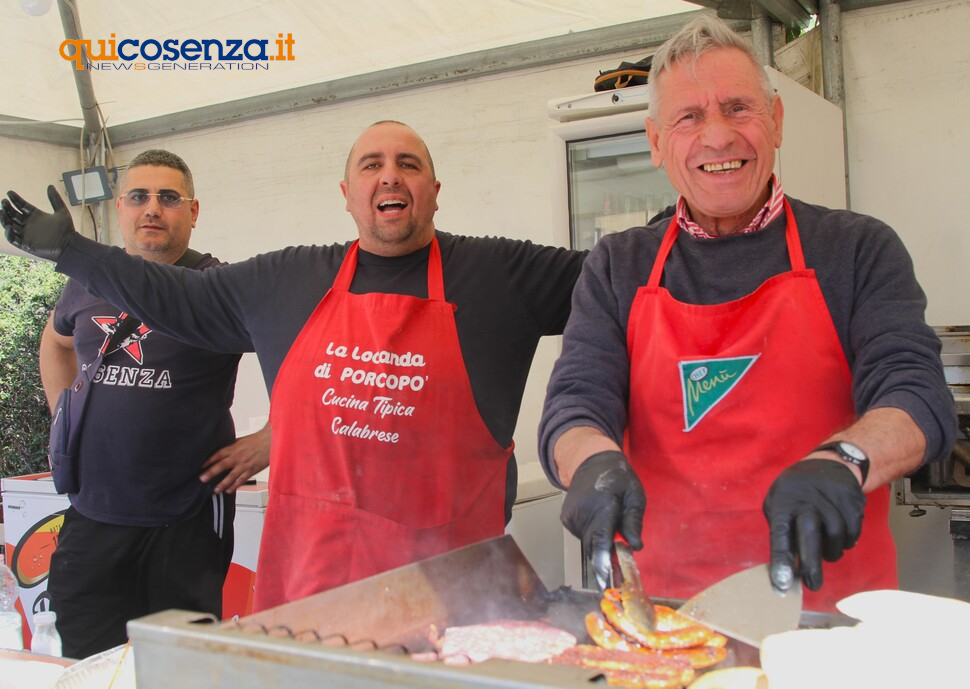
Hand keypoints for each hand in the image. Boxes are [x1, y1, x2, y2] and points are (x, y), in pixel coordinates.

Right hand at [1, 186, 75, 260]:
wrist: (69, 245)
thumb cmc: (67, 229)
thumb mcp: (62, 212)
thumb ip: (55, 199)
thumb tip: (50, 185)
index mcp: (35, 215)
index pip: (21, 205)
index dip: (15, 199)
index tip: (10, 192)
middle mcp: (28, 224)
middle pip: (13, 214)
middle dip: (7, 208)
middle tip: (4, 202)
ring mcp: (26, 234)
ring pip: (10, 225)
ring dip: (4, 219)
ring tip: (1, 212)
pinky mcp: (26, 244)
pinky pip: (13, 239)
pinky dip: (9, 234)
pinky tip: (9, 227)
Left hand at [200, 424, 270, 493]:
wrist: (271, 441)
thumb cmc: (258, 439)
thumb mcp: (242, 440)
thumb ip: (232, 446)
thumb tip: (224, 450)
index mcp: (234, 448)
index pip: (218, 454)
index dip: (208, 460)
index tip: (201, 466)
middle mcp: (238, 457)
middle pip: (221, 465)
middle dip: (211, 473)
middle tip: (202, 479)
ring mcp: (245, 465)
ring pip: (231, 476)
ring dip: (222, 484)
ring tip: (215, 490)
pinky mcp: (252, 470)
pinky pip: (242, 480)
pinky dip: (235, 486)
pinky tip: (229, 490)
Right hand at [560, 450, 645, 590]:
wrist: (591, 461)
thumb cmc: (618, 478)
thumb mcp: (635, 495)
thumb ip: (633, 521)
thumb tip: (635, 546)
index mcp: (602, 506)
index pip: (600, 539)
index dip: (603, 562)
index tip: (605, 581)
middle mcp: (581, 513)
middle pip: (593, 546)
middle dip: (607, 555)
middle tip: (621, 553)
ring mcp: (570, 516)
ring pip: (588, 543)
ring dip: (600, 542)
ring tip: (609, 522)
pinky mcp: (565, 519)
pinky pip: (581, 536)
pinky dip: (592, 535)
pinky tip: (597, 519)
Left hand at [763, 458, 865, 591]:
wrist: (830, 464)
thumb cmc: (797, 491)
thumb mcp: (779, 502)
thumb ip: (781, 530)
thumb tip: (785, 567)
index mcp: (783, 501)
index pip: (779, 532)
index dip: (781, 558)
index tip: (781, 582)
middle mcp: (807, 498)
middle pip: (810, 533)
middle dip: (811, 563)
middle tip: (813, 584)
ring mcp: (831, 497)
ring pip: (836, 535)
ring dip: (832, 552)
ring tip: (828, 553)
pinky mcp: (852, 500)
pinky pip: (853, 531)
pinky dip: (847, 542)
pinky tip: (841, 539)